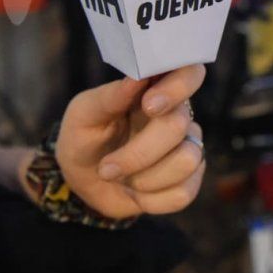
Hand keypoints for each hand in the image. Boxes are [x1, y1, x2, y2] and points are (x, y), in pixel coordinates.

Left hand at [55, 64, 206, 217]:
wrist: (83, 182)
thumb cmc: (84, 138)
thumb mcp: (84, 115)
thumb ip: (110, 96)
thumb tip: (137, 78)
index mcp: (156, 88)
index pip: (190, 72)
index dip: (177, 86)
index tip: (148, 105)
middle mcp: (179, 114)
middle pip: (179, 127)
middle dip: (138, 154)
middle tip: (106, 167)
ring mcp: (188, 146)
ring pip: (187, 161)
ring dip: (145, 178)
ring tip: (122, 178)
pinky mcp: (189, 180)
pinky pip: (183, 193)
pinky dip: (151, 199)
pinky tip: (136, 191)